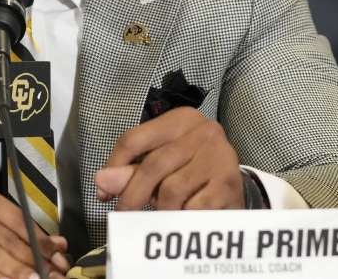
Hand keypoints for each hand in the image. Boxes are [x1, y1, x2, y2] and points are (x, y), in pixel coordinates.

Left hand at [94, 107, 244, 210]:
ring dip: (160, 209)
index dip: (114, 167)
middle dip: (131, 194)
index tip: (103, 192)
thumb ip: (130, 171)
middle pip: (153, 165)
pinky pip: (193, 209)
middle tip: (123, 214)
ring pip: (172, 189)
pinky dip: (182, 218)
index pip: (134, 139)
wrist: (235, 187)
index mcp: (180, 119)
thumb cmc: (190, 171)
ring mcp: (219, 157)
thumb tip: (102, 181)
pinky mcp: (229, 184)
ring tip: (160, 216)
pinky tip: (182, 219)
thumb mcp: (159, 165)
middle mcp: (203, 131)